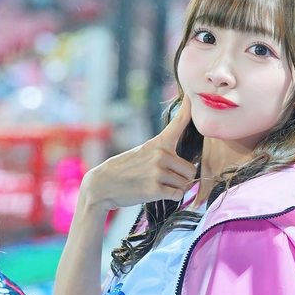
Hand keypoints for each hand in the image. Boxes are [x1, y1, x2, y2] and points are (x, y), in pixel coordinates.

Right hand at [80, 96, 195, 211]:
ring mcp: (157, 172)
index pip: (177, 123)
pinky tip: (157, 194)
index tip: (192, 96)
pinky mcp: (154, 189)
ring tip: (156, 185)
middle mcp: (160, 154)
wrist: (101, 185)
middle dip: (182, 178)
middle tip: (165, 179)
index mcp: (158, 143)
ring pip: (184, 185)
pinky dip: (171, 197)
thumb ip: (163, 154)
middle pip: (190, 170)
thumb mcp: (142, 152)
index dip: (187, 110)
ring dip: (175, 188)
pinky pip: (177, 195)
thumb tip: (190, 168)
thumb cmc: (125, 170)